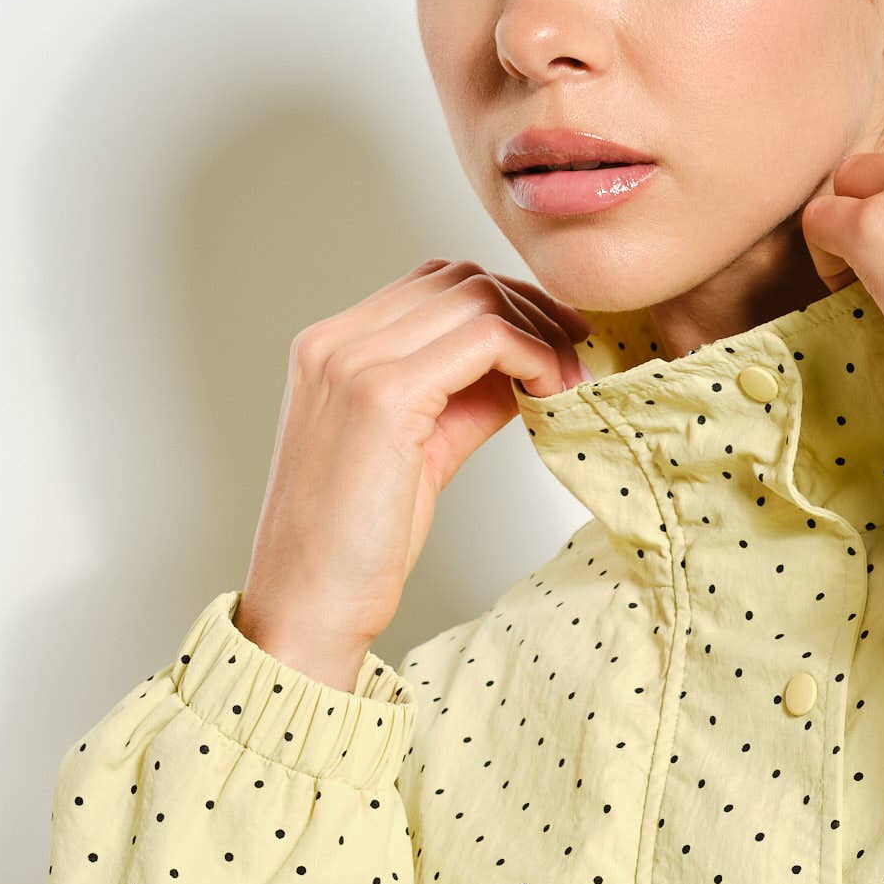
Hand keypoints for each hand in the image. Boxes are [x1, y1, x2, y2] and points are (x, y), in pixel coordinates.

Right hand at [237, 261, 589, 686]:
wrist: (308, 606)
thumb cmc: (355, 547)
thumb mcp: (417, 453)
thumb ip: (461, 400)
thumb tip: (527, 369)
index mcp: (329, 350)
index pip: (432, 285)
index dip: (505, 304)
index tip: (554, 342)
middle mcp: (334, 343)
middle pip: (457, 278)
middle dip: (530, 308)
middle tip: (576, 354)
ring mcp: (353, 363)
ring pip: (475, 297)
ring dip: (539, 332)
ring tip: (570, 380)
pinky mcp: (383, 395)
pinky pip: (485, 338)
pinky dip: (534, 355)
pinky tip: (552, 392)